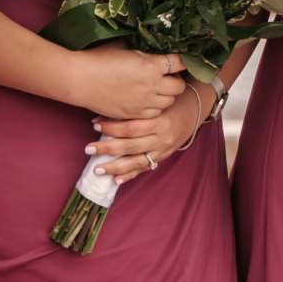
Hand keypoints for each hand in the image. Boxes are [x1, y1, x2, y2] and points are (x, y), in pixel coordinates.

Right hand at [75, 44, 186, 120]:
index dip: (182, 61)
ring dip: (166, 95)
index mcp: (152, 65)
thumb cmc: (99, 58)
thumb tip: (156, 47)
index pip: (180, 63)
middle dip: (175, 80)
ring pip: (169, 101)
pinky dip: (154, 107)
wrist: (78, 78)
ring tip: (156, 88)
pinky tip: (146, 99)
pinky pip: (155, 113)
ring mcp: (144, 102)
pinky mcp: (134, 113)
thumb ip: (145, 51)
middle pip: (179, 86)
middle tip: (167, 76)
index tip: (180, 61)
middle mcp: (152, 85)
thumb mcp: (126, 47)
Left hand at [86, 82, 211, 181]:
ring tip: (97, 169)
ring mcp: (163, 150)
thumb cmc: (170, 103)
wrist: (193, 112)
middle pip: (131, 145)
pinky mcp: (163, 157)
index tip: (94, 125)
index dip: (112, 127)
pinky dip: (130, 175)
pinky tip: (116, 180)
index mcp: (160, 121)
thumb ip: (135, 108)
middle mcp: (162, 138)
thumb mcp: (156, 101)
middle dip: (108, 148)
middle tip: (89, 149)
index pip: (132, 127)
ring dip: (115, 167)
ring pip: (136, 161)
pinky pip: (145, 168)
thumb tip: (104, 112)